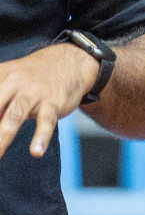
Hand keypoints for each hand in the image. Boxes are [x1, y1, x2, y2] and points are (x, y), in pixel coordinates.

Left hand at [0, 42, 98, 158]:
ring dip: (3, 136)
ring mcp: (34, 91)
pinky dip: (41, 136)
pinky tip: (35, 151)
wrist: (68, 63)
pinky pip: (46, 121)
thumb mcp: (7, 82)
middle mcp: (14, 81)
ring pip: (15, 115)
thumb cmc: (30, 79)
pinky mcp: (53, 102)